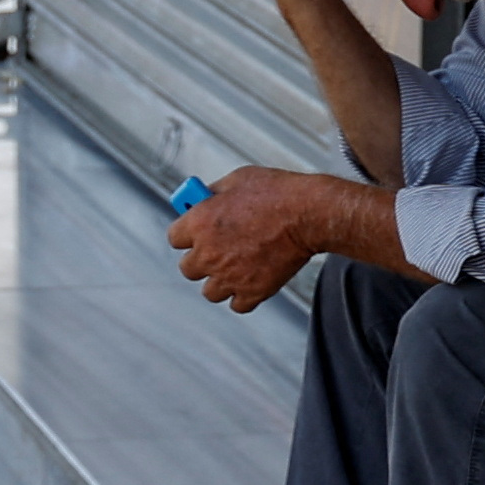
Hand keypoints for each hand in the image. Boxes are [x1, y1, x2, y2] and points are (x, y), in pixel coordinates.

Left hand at [168, 166, 323, 311]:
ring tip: (235, 268)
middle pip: (188, 269)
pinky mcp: (253, 291)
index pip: (174, 238)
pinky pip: (237, 305)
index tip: (195, 233)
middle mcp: (209, 253)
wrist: (310, 214)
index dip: (186, 234)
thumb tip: (204, 200)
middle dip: (201, 260)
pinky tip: (251, 281)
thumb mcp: (237, 180)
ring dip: (219, 282)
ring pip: (210, 292)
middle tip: (217, 251)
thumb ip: (214, 194)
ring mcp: (230, 276)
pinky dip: (243, 296)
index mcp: (199, 222)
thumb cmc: (277, 193)